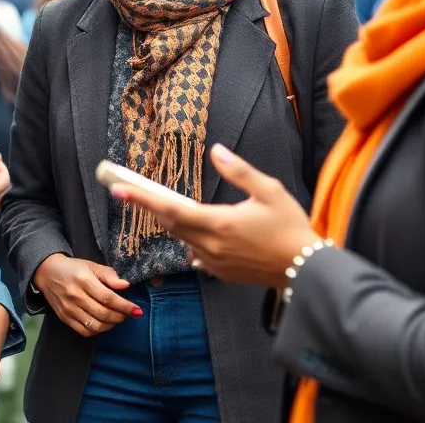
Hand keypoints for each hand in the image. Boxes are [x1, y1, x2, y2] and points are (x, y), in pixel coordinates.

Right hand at [32, 254, 139, 336]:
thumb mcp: (91, 265)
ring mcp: (69, 309)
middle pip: (103, 313)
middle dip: (121, 316)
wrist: (46, 272)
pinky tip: (103, 323)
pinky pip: (84, 331)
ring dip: (111, 325)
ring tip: (117, 318)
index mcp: (83, 280)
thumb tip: (125, 285)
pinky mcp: (64, 318)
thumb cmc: (72, 268)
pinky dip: (97, 331)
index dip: (125, 306)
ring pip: (95, 325)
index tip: (137, 310)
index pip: (108, 298)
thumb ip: (109, 275)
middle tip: (129, 314)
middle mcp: (75, 296)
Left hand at [112, 144, 320, 289]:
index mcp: (219, 223)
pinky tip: (202, 231)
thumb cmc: (290, 226)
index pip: (170, 209)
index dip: (142, 199)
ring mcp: (214, 262)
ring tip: (170, 206)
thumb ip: (238, 171)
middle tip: (130, 190)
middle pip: (169, 224)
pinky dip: (192, 239)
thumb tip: (215, 150)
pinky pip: (195, 253)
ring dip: (174, 222)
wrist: (305, 269)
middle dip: (150, 206)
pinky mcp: (220, 273)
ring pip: (182, 239)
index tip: (119, 189)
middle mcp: (211, 245)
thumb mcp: (268, 191)